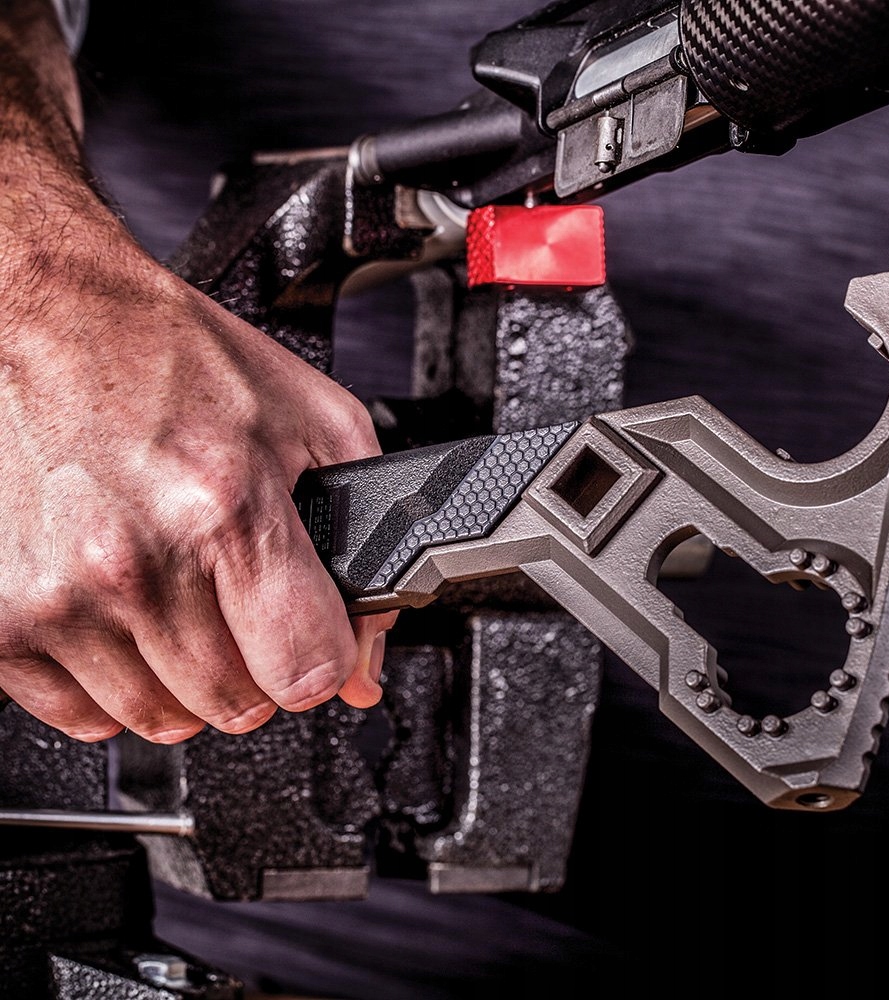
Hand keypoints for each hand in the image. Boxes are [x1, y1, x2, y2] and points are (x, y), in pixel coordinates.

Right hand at [0, 176, 395, 743]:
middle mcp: (138, 563)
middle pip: (237, 704)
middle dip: (257, 669)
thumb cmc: (173, 360)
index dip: (322, 665)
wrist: (48, 318)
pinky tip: (123, 616)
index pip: (305, 671)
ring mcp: (61, 597)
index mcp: (227, 510)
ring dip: (185, 678)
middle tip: (241, 608)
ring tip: (178, 599)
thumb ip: (363, 538)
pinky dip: (113, 682)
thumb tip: (363, 662)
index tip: (311, 645)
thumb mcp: (314, 423)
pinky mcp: (3, 618)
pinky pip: (78, 715)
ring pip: (161, 718)